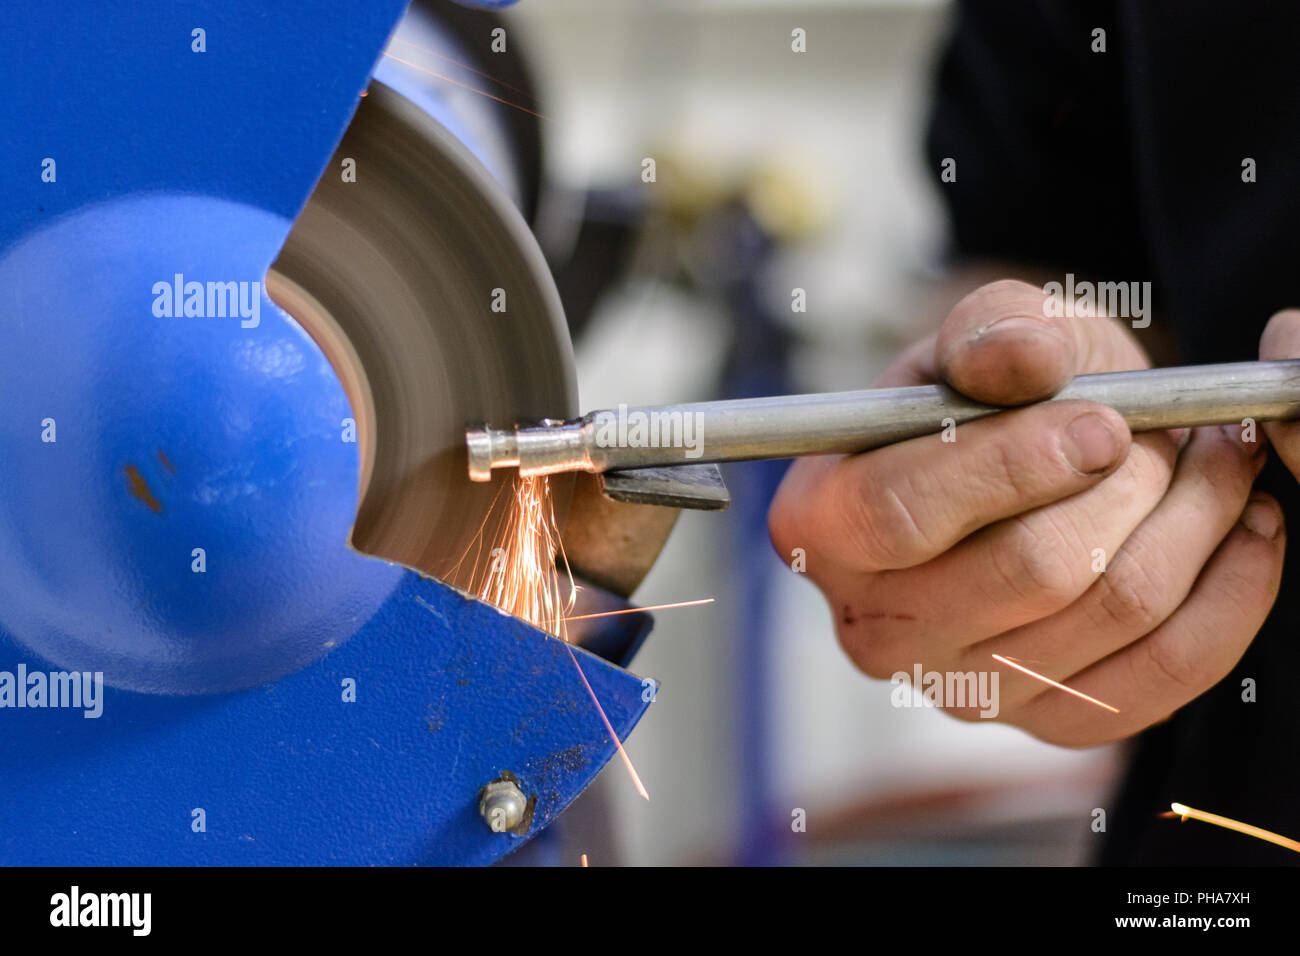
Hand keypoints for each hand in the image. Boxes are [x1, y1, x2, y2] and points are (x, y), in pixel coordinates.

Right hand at [768, 280, 1284, 745]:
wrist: (1022, 471)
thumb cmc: (990, 399)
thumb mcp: (979, 337)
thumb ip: (993, 329)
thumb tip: (1023, 359)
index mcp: (821, 525)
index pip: (903, 514)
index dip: (1013, 464)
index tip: (1105, 421)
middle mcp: (874, 625)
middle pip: (1032, 570)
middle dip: (1133, 483)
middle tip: (1179, 428)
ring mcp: (961, 687)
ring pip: (1114, 611)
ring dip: (1197, 519)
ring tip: (1217, 458)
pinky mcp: (1045, 721)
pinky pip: (1166, 675)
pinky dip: (1230, 593)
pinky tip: (1242, 528)